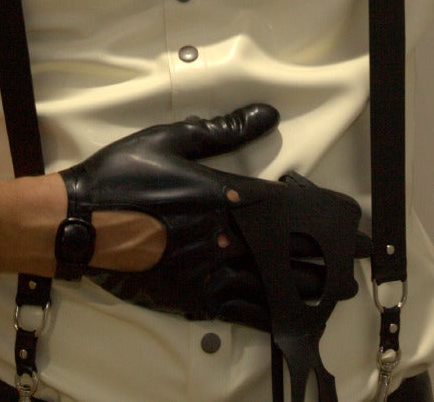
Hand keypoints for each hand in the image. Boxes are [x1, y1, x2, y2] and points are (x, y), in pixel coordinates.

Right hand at [61, 104, 359, 329]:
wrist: (76, 223)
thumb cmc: (119, 177)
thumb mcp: (168, 140)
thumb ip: (222, 131)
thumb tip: (266, 114)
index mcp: (221, 194)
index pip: (288, 208)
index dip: (325, 218)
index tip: (353, 226)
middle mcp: (222, 236)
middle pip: (288, 253)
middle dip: (327, 260)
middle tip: (356, 266)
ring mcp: (208, 271)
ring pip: (271, 286)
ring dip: (307, 290)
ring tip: (335, 294)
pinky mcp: (191, 297)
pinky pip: (241, 311)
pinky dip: (270, 315)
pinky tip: (289, 320)